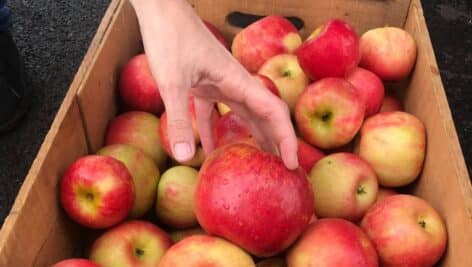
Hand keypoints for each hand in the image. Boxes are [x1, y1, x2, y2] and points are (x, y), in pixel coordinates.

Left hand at [131, 0, 297, 168]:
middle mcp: (235, 83)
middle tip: (281, 170)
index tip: (291, 164)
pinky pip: (214, 113)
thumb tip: (184, 158)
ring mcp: (220, 84)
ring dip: (251, 137)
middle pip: (264, 116)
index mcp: (238, 81)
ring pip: (243, 115)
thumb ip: (180, 120)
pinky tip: (208, 151)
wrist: (160, 9)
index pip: (273, 112)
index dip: (286, 139)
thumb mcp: (173, 81)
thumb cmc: (171, 37)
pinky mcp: (203, 84)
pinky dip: (214, 132)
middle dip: (275, 142)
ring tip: (257, 162)